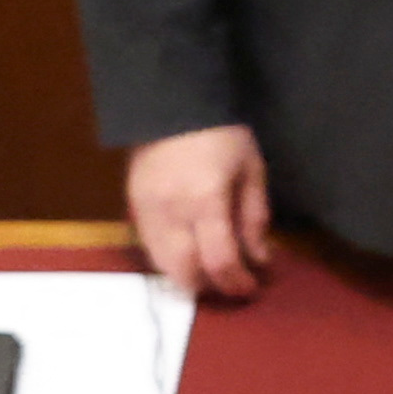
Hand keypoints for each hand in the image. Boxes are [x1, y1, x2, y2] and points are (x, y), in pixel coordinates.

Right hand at [124, 123, 274, 299]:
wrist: (172, 105)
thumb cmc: (222, 136)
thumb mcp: (251, 172)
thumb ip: (254, 218)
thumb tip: (260, 260)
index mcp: (205, 200)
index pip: (218, 260)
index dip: (236, 282)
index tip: (250, 288)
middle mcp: (170, 211)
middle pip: (183, 271)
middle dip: (209, 287)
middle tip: (229, 286)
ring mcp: (146, 210)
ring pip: (160, 264)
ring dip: (186, 277)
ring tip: (209, 274)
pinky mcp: (132, 206)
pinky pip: (147, 247)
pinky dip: (168, 260)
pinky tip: (187, 255)